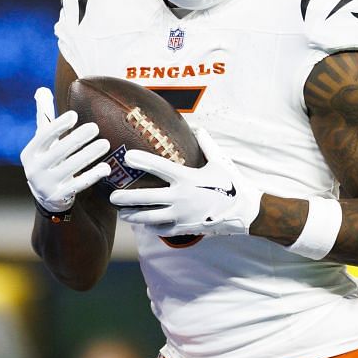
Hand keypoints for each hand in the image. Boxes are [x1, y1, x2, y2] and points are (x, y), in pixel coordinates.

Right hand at [21, 86, 110, 213]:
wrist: (46, 196)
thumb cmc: (48, 160)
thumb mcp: (42, 141)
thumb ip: (43, 116)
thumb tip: (41, 90)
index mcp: (30, 152)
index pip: (44, 136)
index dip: (58, 125)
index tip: (74, 115)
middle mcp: (35, 169)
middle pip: (59, 152)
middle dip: (77, 139)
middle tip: (95, 127)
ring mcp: (46, 185)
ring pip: (70, 168)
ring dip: (89, 155)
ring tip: (105, 143)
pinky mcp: (60, 197)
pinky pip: (78, 185)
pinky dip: (92, 176)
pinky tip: (105, 168)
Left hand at [109, 127, 262, 238]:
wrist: (246, 213)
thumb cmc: (233, 185)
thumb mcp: (220, 162)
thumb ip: (207, 144)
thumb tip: (198, 127)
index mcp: (188, 178)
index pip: (160, 167)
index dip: (142, 161)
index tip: (127, 156)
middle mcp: (182, 198)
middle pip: (147, 198)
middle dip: (127, 197)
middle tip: (112, 196)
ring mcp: (182, 215)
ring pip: (151, 218)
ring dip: (134, 216)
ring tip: (122, 214)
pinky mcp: (186, 228)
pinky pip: (164, 229)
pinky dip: (152, 227)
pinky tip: (143, 225)